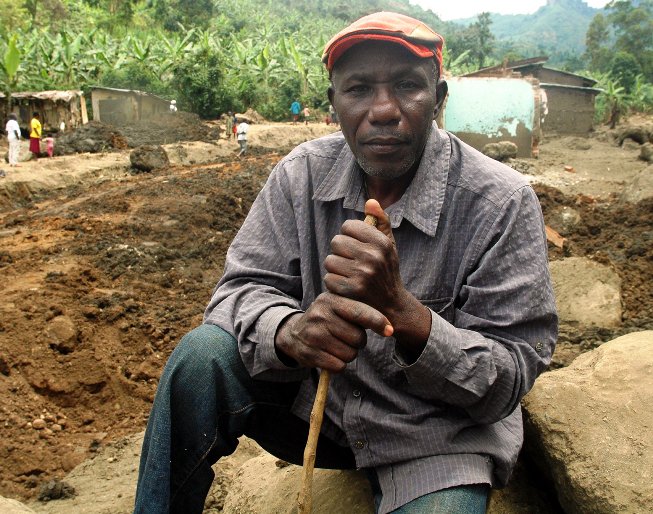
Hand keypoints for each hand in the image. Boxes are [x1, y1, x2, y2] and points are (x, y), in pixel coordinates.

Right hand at [274, 292, 392, 372]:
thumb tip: (389, 327)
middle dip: (357, 342)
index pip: (360, 312)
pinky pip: (339, 366)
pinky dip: (339, 365)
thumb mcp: (338, 307)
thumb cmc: (326, 320)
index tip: (389, 331)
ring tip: (336, 346)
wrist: (293, 334)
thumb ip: (360, 311)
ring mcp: (313, 335)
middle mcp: (321, 315)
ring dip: (348, 354)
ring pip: (350, 354)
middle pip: (358, 338)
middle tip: (346, 337)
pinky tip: (329, 356)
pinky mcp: (309, 354)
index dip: (378, 322)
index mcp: (331, 300)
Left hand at [323, 199, 406, 321]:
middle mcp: (373, 256)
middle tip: (350, 261)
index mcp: (381, 242)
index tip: (355, 245)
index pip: (348, 226)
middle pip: (336, 242)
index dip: (348, 235)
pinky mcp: (352, 290)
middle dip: (340, 251)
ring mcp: (362, 274)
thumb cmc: (386, 269)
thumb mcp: (389, 245)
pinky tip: (346, 285)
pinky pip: (329, 278)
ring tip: (348, 273)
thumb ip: (381, 221)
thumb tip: (371, 201)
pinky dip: (334, 283)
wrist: (391, 305)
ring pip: (330, 260)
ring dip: (336, 268)